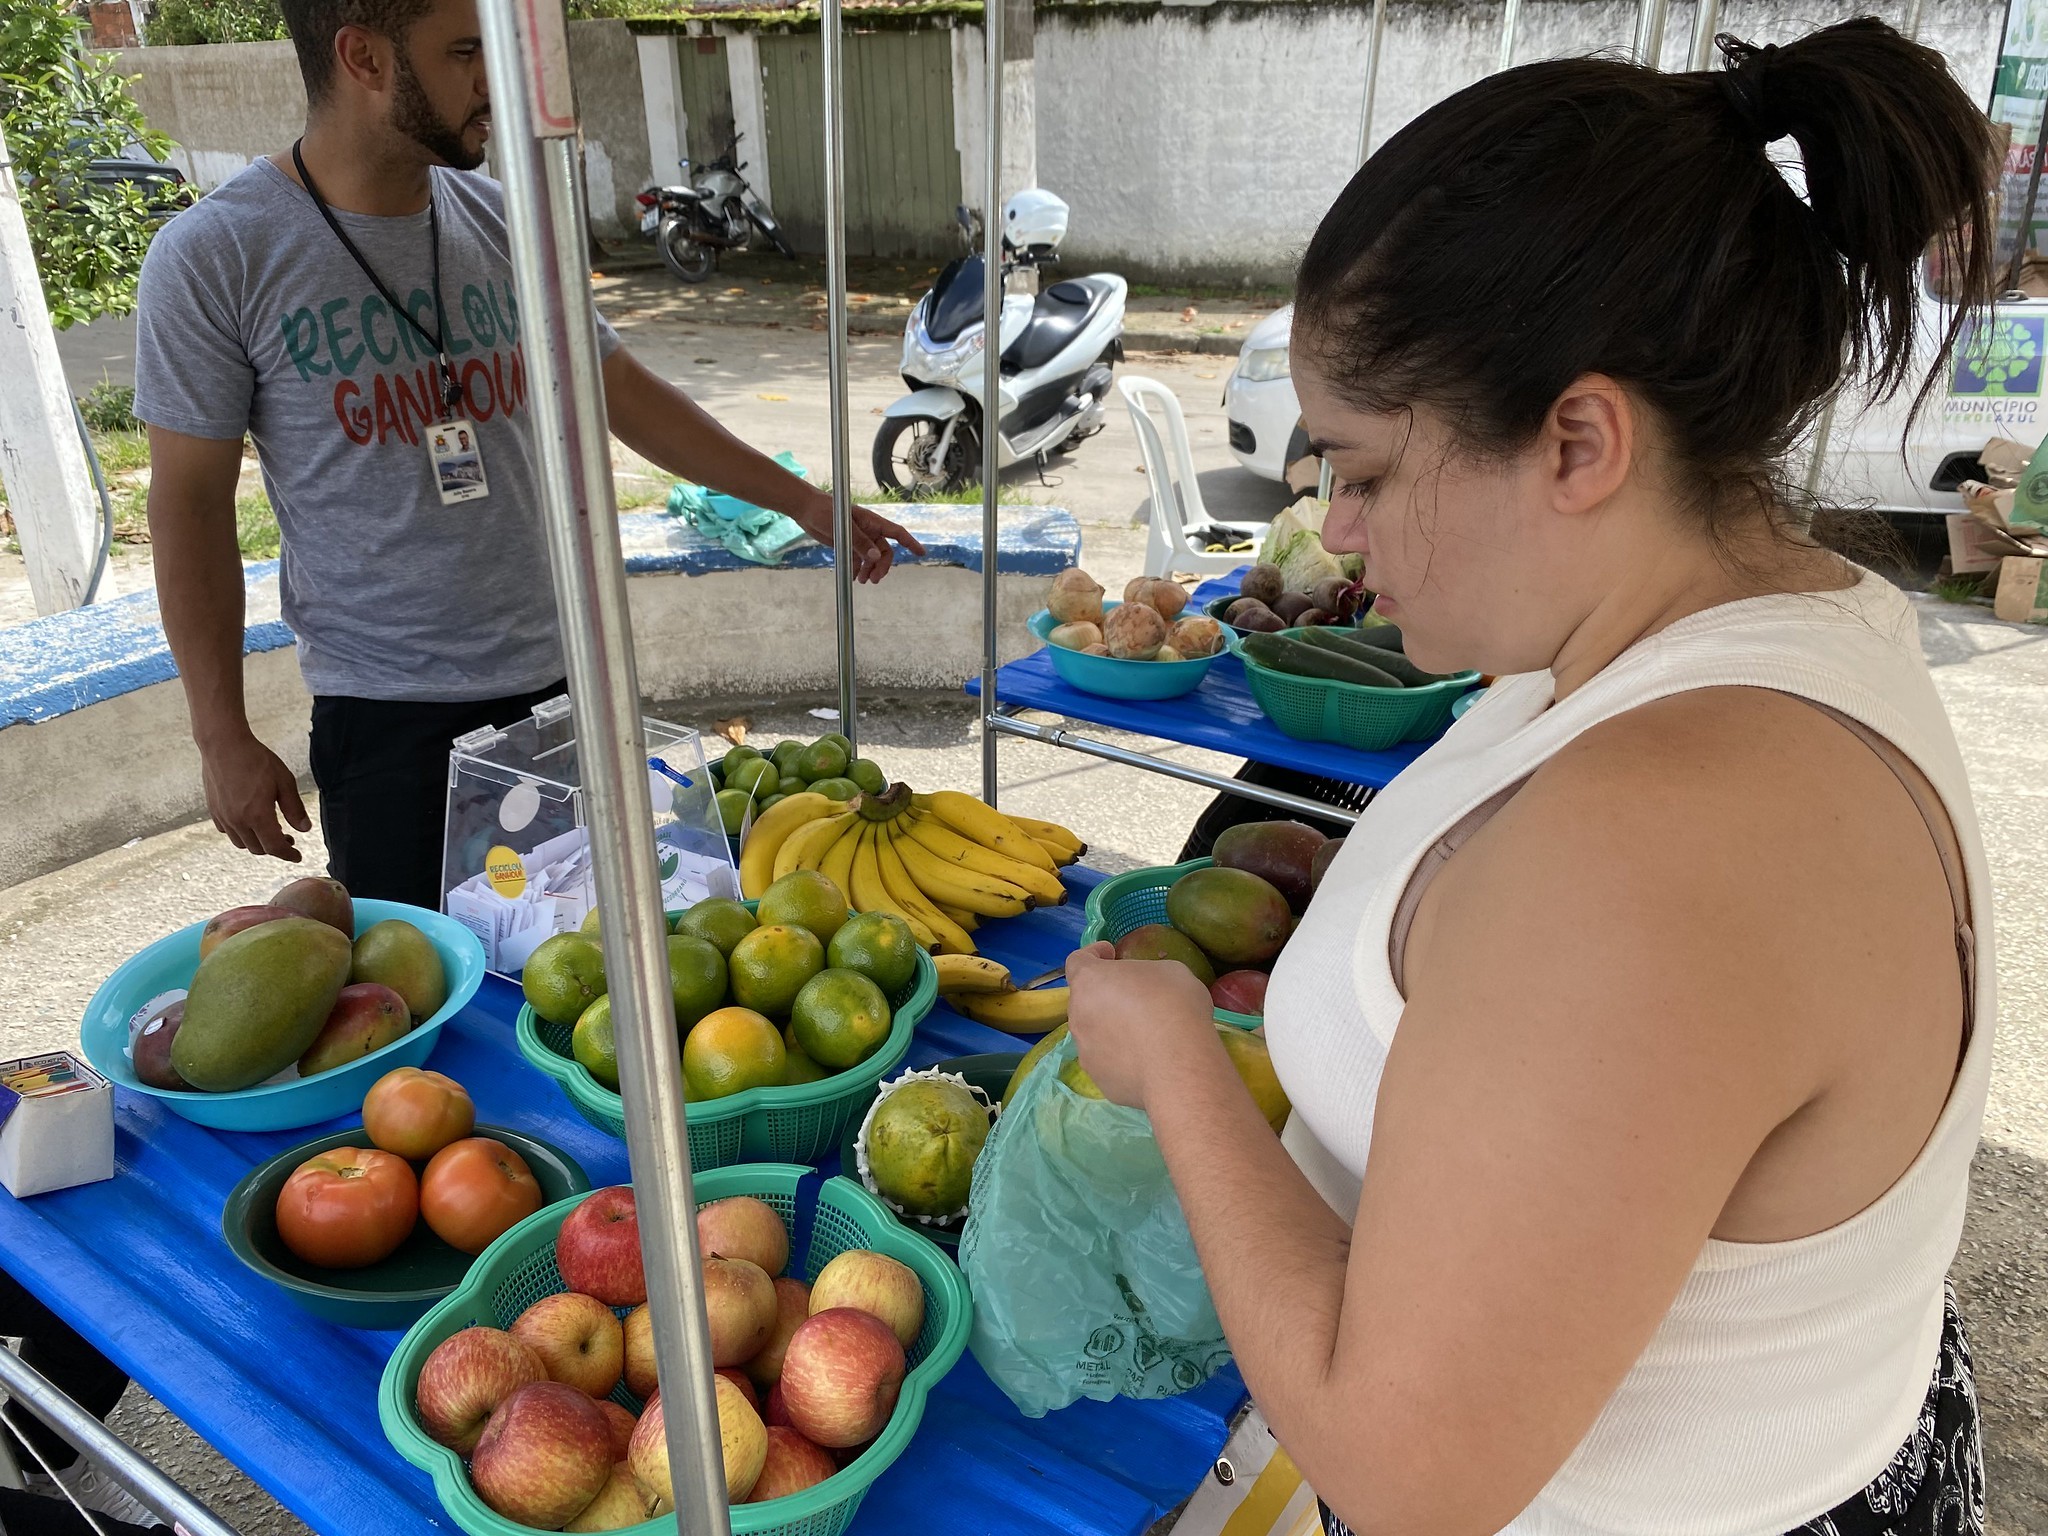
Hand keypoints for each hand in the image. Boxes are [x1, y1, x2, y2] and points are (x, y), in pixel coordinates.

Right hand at [200, 732, 310, 861]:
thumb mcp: (284, 782)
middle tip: (288, 839)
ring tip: (270, 830)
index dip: (288, 854)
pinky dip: (241, 834)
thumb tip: (304, 829)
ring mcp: (223, 817)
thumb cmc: (256, 760)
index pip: (275, 847)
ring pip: (242, 843)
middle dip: (275, 848)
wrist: (223, 745)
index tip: (297, 856)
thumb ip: (294, 808)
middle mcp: (238, 821)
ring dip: (257, 842)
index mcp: (257, 816)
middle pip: (258, 848)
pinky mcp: (213, 810)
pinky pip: (228, 832)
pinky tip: (250, 822)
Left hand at [791, 489, 926, 582]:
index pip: (897, 533)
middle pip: (884, 552)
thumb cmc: (825, 510)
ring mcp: (858, 538)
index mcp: (872, 522)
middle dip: (882, 566)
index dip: (910, 543)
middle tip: (873, 580)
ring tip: (861, 581)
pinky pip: (858, 560)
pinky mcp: (847, 544)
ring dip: (870, 570)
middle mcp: (868, 530)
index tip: (921, 553)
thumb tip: (876, 558)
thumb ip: (860, 542)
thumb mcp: (843, 527)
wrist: (805, 509)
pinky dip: (857, 569)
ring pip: (871, 558)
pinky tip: (852, 577)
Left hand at [1063, 941, 1221, 1110]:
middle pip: (1086, 1000)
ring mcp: (1085, 1051)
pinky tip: (1148, 1060)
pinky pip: (1109, 1062)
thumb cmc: (1174, 1005)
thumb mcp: (1170, 971)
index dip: (1093, 955)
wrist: (1178, 1066)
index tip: (1110, 955)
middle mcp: (1077, 1015)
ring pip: (1095, 1034)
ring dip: (1112, 1029)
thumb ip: (1147, 974)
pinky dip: (1122, 1058)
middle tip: (1137, 999)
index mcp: (1089, 981)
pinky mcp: (1099, 1079)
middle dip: (1106, 996)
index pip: (1077, 961)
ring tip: (1145, 1035)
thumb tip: (1146, 989)